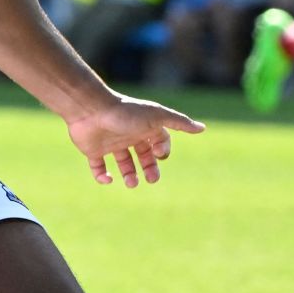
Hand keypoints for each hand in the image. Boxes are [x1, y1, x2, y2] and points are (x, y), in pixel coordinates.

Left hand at [66, 95, 205, 186]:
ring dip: (129, 175)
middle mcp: (128, 135)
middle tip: (151, 179)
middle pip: (144, 155)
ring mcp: (110, 142)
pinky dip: (102, 176)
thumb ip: (179, 123)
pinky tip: (108, 178)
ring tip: (132, 183)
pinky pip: (98, 167)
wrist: (91, 110)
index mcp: (144, 127)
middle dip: (150, 168)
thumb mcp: (157, 116)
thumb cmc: (126, 113)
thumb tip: (202, 128)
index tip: (158, 154)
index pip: (159, 143)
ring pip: (123, 163)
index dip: (162, 151)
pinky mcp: (93, 150)